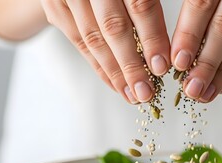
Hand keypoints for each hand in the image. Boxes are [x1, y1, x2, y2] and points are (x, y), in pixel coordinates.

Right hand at [40, 0, 169, 103]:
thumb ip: (147, 6)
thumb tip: (167, 48)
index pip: (140, 5)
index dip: (152, 37)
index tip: (162, 66)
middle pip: (114, 27)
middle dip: (132, 65)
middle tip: (146, 92)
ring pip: (93, 38)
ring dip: (115, 72)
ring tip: (132, 94)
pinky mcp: (54, 5)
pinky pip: (78, 40)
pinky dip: (98, 65)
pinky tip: (114, 83)